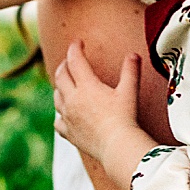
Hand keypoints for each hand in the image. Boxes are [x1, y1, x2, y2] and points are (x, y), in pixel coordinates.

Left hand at [54, 42, 154, 183]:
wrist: (116, 146)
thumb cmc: (125, 118)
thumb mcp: (129, 91)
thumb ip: (131, 71)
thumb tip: (133, 54)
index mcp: (86, 86)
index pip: (75, 60)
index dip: (75, 48)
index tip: (78, 42)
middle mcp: (72, 99)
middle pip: (60, 76)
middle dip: (64, 65)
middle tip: (70, 60)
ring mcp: (68, 116)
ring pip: (56, 97)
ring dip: (60, 88)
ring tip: (66, 84)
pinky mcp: (69, 132)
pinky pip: (58, 121)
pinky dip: (60, 115)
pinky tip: (65, 115)